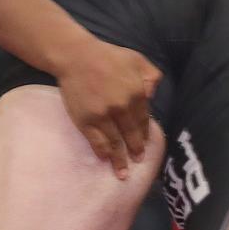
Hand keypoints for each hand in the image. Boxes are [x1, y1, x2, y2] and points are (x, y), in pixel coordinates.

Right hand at [56, 40, 160, 178]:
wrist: (75, 56)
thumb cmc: (107, 56)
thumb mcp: (137, 59)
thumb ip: (151, 76)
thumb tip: (152, 97)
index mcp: (137, 93)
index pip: (143, 120)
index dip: (144, 135)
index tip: (145, 145)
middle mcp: (122, 107)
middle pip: (131, 135)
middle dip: (135, 151)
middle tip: (138, 161)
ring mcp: (103, 116)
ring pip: (115, 143)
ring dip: (119, 160)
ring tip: (123, 173)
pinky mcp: (86, 121)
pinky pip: (96, 142)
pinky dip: (102, 152)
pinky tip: (105, 159)